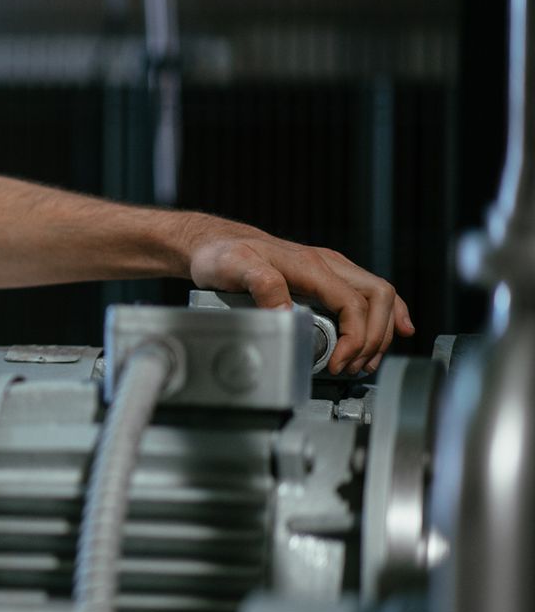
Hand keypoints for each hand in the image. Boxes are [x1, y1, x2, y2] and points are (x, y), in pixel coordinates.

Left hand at [185, 230, 414, 374]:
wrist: (214, 244)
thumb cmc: (222, 255)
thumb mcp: (234, 267)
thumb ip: (262, 285)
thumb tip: (289, 314)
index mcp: (311, 266)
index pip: (353, 303)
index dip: (355, 337)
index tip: (339, 363)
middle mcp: (328, 265)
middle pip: (378, 298)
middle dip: (375, 338)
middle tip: (353, 367)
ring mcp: (330, 270)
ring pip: (379, 297)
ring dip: (380, 332)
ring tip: (364, 363)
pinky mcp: (326, 279)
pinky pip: (368, 294)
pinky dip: (387, 314)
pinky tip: (396, 331)